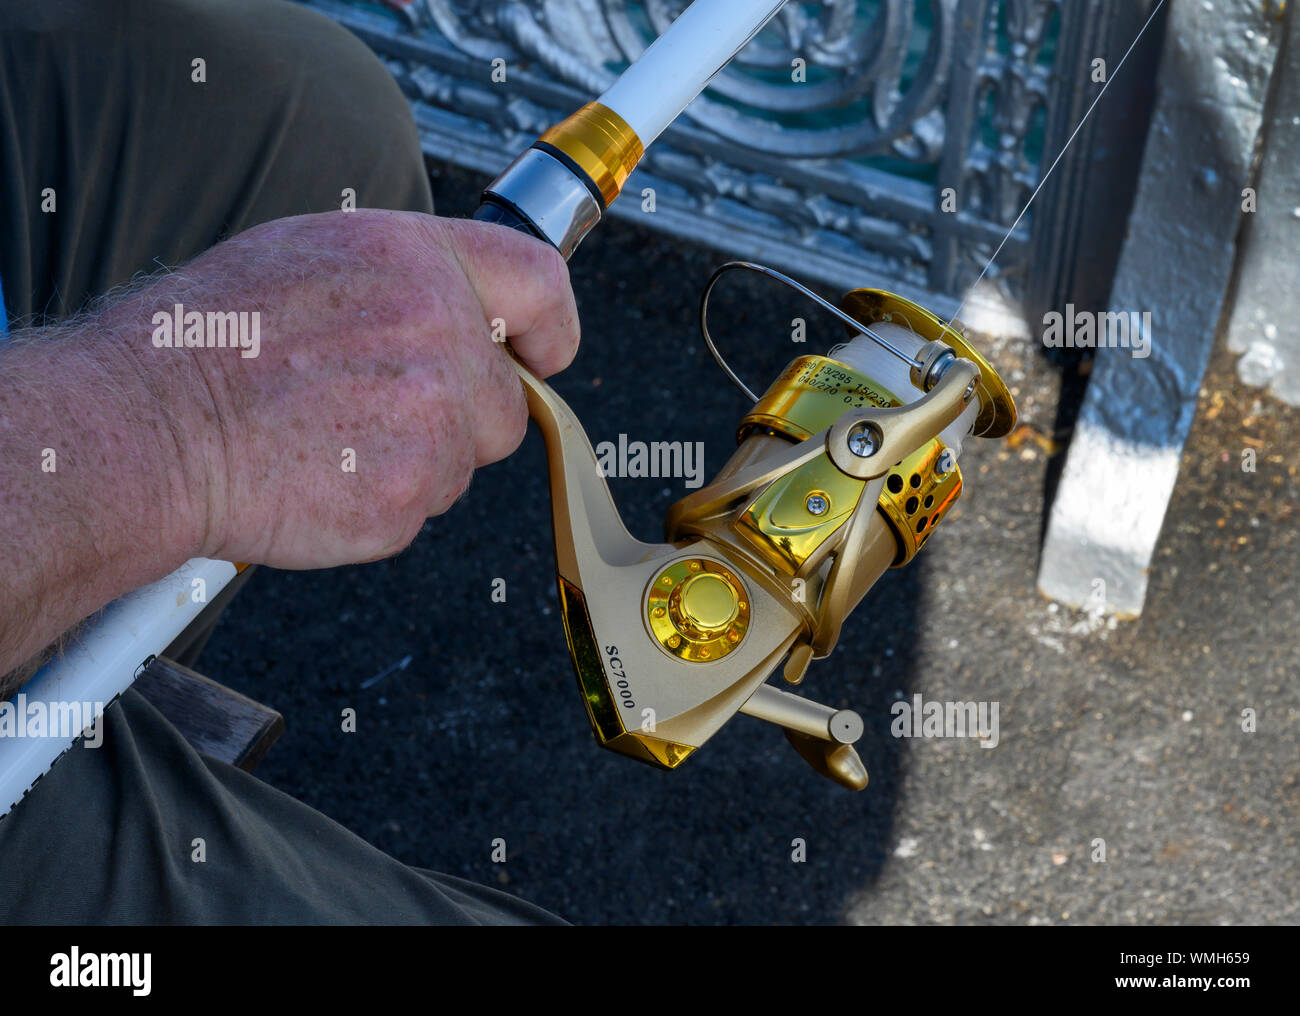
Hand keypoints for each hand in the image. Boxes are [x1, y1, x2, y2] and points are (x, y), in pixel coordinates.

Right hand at [132, 209, 579, 567]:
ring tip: (328, 436)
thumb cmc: (208, 340)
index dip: (552, 326)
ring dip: (417, 461)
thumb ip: (411, 282)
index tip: (545, 353)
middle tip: (375, 409)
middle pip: (504, 400)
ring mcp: (430, 422)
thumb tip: (464, 312)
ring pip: (463, 463)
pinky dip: (380, 502)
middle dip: (459, 416)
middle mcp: (440, 335)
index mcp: (418, 262)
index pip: (540, 282)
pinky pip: (422, 510)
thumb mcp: (316, 256)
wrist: (147, 426)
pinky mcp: (407, 497)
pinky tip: (319, 472)